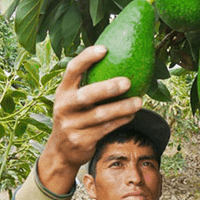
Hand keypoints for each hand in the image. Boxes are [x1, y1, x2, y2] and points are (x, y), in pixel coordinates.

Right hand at [38, 46, 142, 193]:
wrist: (61, 151)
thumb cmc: (76, 116)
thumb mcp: (74, 100)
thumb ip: (89, 85)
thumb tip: (121, 60)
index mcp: (62, 91)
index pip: (72, 70)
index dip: (87, 58)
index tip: (105, 49)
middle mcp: (64, 107)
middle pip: (86, 95)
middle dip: (108, 88)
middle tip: (128, 81)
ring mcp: (71, 125)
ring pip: (100, 115)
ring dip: (122, 107)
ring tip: (138, 101)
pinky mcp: (81, 140)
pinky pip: (105, 128)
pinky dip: (121, 121)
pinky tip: (132, 115)